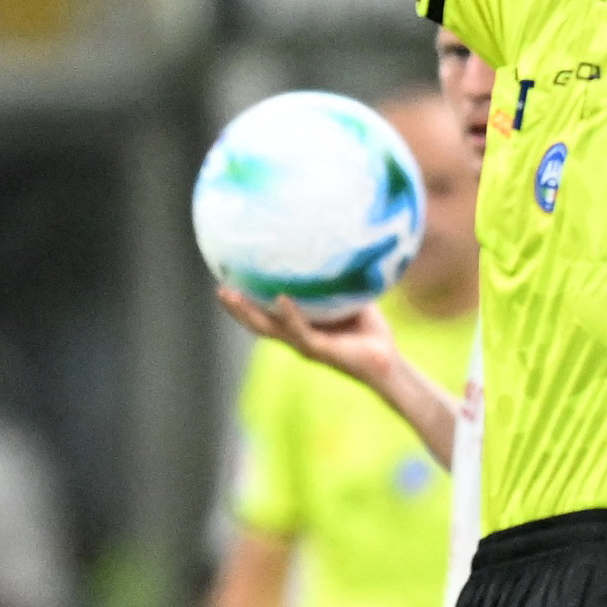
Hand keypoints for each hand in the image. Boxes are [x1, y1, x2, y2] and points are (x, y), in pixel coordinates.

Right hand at [215, 281, 400, 389]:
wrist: (387, 363)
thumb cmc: (371, 330)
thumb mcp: (352, 297)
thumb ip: (340, 278)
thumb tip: (338, 242)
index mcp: (299, 327)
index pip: (265, 314)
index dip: (245, 301)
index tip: (230, 279)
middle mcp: (296, 338)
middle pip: (257, 324)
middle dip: (235, 309)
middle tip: (218, 288)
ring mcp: (304, 345)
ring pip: (267, 330)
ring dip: (247, 313)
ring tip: (230, 294)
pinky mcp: (319, 350)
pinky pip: (300, 331)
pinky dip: (289, 315)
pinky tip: (280, 298)